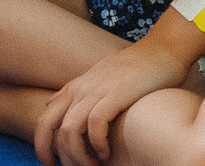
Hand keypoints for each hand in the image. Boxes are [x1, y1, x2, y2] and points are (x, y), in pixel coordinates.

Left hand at [35, 37, 192, 165]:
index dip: (42, 143)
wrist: (163, 50)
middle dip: (50, 152)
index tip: (51, 162)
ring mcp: (96, 90)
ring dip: (77, 155)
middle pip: (48, 125)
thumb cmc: (136, 70)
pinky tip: (106, 153)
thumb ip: (83, 95)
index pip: (44, 118)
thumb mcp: (101, 81)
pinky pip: (95, 125)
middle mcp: (80, 89)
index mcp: (75, 88)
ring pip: (69, 130)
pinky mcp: (115, 94)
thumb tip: (65, 112)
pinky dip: (97, 143)